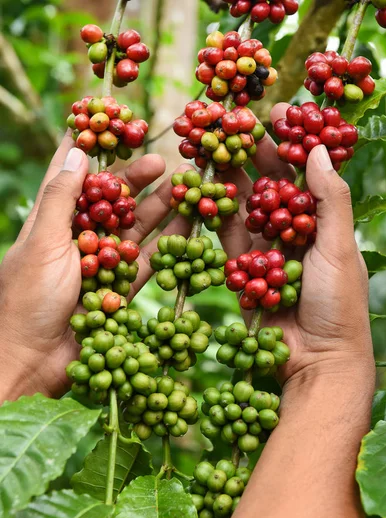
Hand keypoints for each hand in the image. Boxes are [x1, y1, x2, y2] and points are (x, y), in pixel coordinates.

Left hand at [0, 133, 189, 402]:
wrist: (31, 361)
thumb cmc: (26, 298)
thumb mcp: (42, 242)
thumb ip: (61, 199)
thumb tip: (75, 151)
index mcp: (52, 221)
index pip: (70, 174)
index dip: (88, 147)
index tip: (108, 119)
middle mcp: (78, 238)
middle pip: (111, 200)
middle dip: (135, 179)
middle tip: (164, 161)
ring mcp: (101, 264)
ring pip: (135, 229)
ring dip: (158, 209)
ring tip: (184, 187)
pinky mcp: (120, 289)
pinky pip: (149, 262)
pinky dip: (169, 246)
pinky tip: (189, 227)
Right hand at [219, 103, 374, 395]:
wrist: (314, 359)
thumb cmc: (337, 303)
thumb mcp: (339, 247)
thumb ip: (328, 199)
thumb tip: (318, 150)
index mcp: (322, 221)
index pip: (304, 171)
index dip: (292, 140)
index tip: (278, 110)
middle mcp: (293, 231)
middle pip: (270, 183)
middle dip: (253, 152)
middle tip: (233, 120)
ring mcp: (266, 249)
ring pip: (245, 205)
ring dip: (229, 177)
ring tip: (212, 145)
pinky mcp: (242, 269)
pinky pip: (227, 236)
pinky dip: (215, 213)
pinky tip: (202, 188)